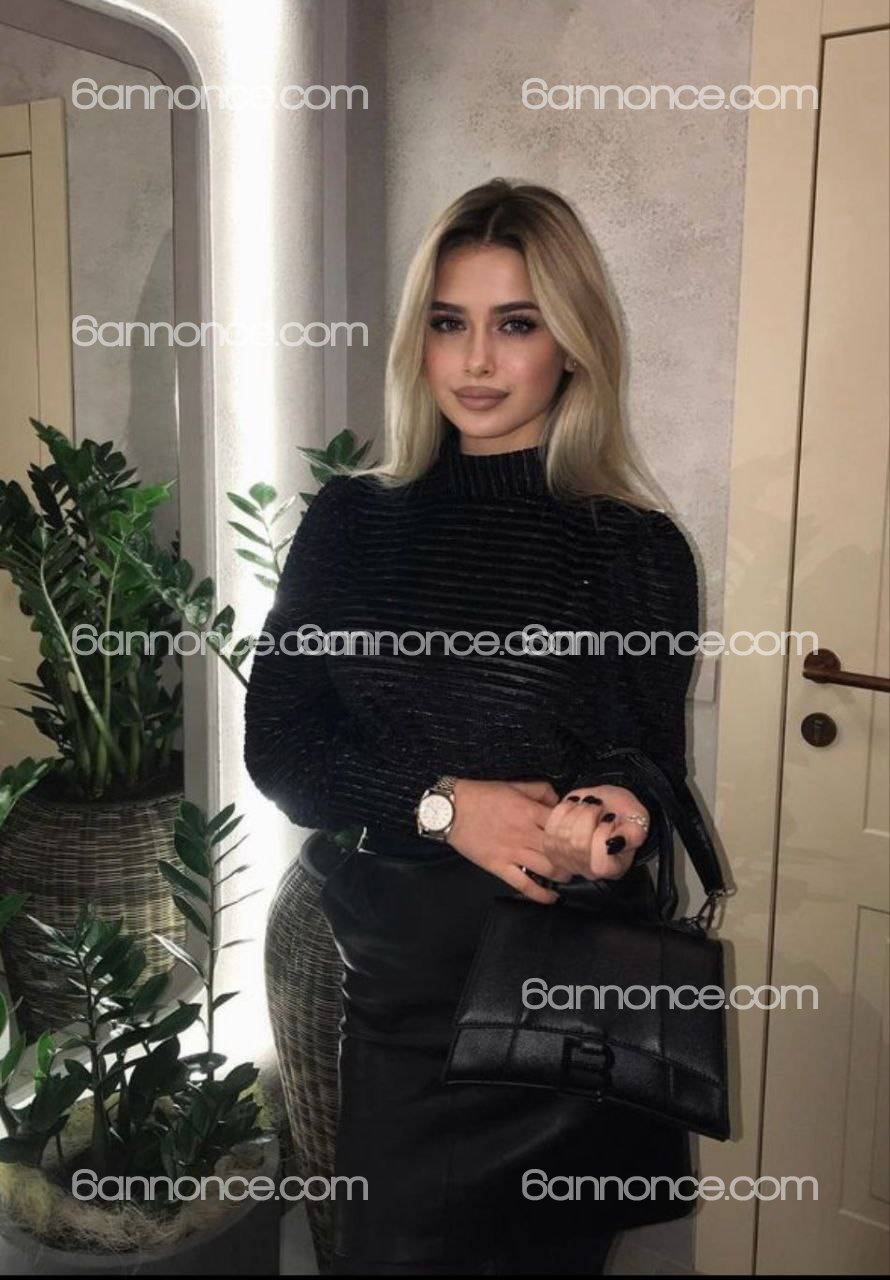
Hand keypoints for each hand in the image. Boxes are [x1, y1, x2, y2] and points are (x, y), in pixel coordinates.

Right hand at [447, 778, 570, 904]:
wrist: (451, 810)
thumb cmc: (482, 795)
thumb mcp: (514, 785)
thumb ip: (540, 790)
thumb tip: (560, 801)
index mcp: (529, 811)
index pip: (563, 824)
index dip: (578, 831)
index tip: (584, 836)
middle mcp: (525, 833)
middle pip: (560, 850)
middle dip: (575, 857)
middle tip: (582, 860)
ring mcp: (512, 852)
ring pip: (548, 870)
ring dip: (564, 875)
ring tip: (569, 875)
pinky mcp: (499, 867)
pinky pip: (524, 885)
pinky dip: (541, 894)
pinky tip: (552, 898)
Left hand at [541, 784, 649, 882]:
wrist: (608, 804)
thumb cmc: (623, 814)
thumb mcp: (638, 821)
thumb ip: (633, 834)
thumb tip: (614, 844)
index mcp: (614, 868)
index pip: (601, 865)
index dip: (602, 836)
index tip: (609, 819)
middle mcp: (589, 869)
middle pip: (578, 846)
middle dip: (588, 816)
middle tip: (598, 806)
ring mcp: (568, 860)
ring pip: (562, 836)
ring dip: (575, 811)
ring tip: (587, 805)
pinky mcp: (553, 847)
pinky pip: (550, 828)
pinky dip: (562, 811)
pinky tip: (574, 807)